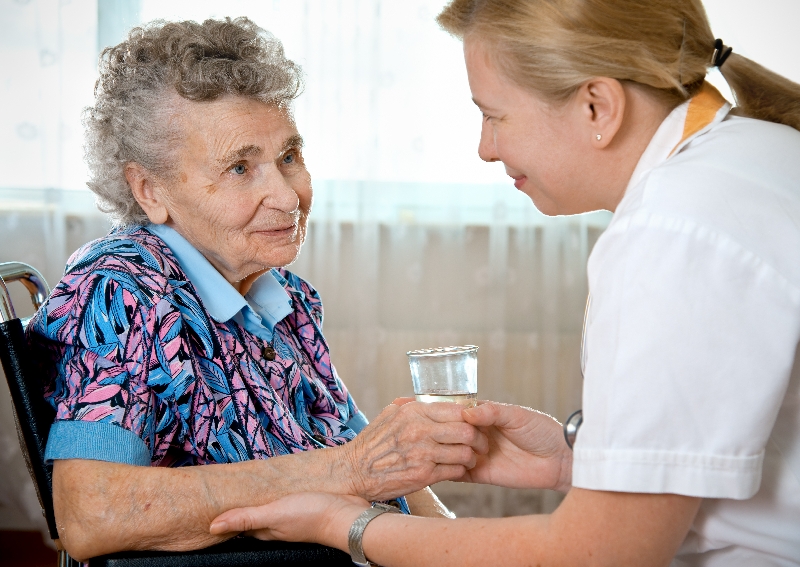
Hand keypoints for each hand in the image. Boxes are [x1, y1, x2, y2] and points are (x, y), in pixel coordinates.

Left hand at [209, 493, 368, 550]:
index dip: (227, 516)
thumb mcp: (275, 514)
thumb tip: (212, 527)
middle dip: (241, 507)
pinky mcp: (307, 506)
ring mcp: (293, 517)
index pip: (240, 525)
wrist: (349, 515)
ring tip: (247, 485)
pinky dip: (280, 494)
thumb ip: (246, 517)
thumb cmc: (312, 516)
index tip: (211, 504)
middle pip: (254, 518)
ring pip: (271, 510)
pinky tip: (280, 484)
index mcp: (267, 530)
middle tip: (226, 491)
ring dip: (261, 500)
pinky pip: (287, 501)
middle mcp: (278, 526)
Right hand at [342, 400, 488, 500]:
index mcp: (413, 411)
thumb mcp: (388, 415)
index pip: (456, 409)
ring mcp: (423, 453)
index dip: (470, 417)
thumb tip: (427, 401)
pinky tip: (457, 470)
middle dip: (478, 438)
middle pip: (466, 430)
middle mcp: (420, 430)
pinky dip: (460, 471)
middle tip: (479, 443)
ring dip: (471, 457)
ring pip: (465, 452)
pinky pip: (455, 471)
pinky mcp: (424, 475)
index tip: (474, 423)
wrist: (352, 472)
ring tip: (470, 459)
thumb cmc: (370, 445)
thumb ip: (409, 407)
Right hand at [457, 402, 571, 491]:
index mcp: (484, 416)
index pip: (457, 413)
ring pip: (451, 453)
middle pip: (451, 433)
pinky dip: (449, 471)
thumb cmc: (541, 432)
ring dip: (448, 452)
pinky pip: (458, 474)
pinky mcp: (480, 474)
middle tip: (457, 437)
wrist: (559, 460)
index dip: (448, 415)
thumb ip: (492, 412)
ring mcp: (477, 454)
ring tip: (454, 451)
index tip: (445, 417)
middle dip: (449, 435)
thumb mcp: (517, 415)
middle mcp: (477, 434)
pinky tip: (448, 467)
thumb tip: (466, 412)